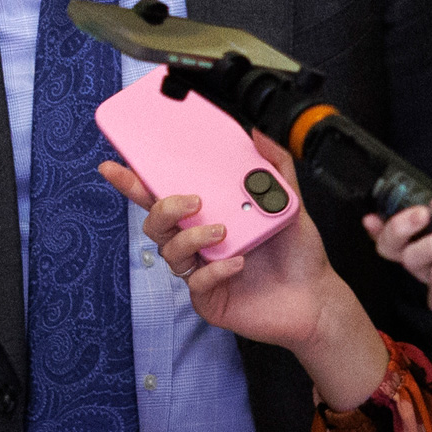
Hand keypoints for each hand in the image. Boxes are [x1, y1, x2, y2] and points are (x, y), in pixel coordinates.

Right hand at [102, 134, 386, 407]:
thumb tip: (258, 134)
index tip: (115, 166)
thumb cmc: (297, 253)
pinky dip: (213, 270)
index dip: (134, 182)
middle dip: (163, 207)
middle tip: (191, 201)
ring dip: (191, 237)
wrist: (316, 298)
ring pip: (170, 251)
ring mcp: (200, 270)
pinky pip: (195, 282)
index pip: (163, 194)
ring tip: (221, 232)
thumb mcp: (289, 202)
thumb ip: (275, 167)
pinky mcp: (208, 297)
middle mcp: (198, 241)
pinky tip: (236, 264)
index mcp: (208, 214)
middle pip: (155, 222)